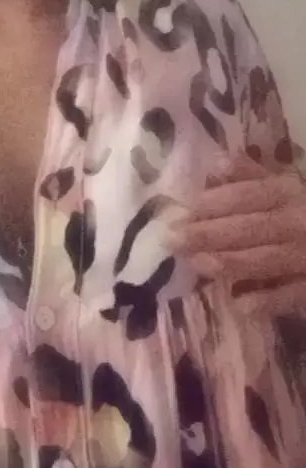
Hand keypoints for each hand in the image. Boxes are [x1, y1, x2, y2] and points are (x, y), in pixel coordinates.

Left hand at [173, 150, 305, 314]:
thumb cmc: (304, 209)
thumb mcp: (286, 183)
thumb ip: (251, 174)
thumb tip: (215, 162)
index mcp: (289, 192)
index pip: (249, 195)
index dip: (216, 202)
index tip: (184, 209)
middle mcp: (298, 222)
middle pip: (250, 228)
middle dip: (210, 234)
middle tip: (174, 239)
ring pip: (265, 260)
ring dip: (229, 262)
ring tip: (197, 263)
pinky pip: (291, 295)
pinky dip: (267, 300)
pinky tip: (239, 304)